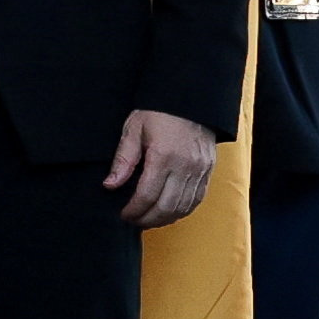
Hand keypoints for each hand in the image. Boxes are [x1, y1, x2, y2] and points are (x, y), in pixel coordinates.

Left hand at [106, 109, 216, 229]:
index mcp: (163, 155)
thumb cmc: (158, 112)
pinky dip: (181, 211)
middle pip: (165, 207)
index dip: (133, 210)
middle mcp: (185, 166)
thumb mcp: (134, 129)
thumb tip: (110, 185)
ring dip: (164, 219)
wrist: (190, 98)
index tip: (123, 214)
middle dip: (147, 219)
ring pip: (182, 208)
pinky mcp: (208, 170)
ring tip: (149, 219)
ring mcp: (199, 170)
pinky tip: (168, 211)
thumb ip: (123, 159)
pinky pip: (196, 200)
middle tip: (134, 221)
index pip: (147, 195)